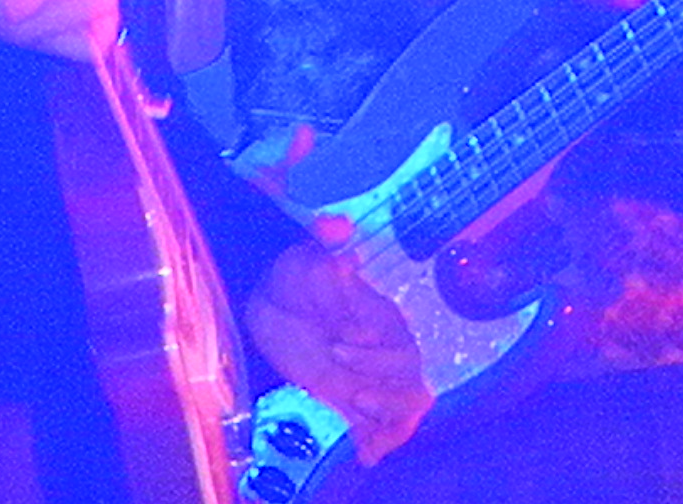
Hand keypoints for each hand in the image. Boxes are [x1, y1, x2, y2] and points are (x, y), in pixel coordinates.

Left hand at [245, 240, 431, 466]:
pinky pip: (382, 426)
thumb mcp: (304, 255)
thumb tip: (338, 226)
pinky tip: (366, 456)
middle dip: (383, 384)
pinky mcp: (352, 396)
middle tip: (346, 378)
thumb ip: (324, 241)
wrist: (271, 304)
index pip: (399, 341)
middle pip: (410, 377)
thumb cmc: (296, 275)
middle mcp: (381, 348)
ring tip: (358, 413)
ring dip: (389, 416)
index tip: (343, 340)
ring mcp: (369, 375)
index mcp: (377, 315)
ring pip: (406, 405)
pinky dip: (381, 443)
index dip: (379, 353)